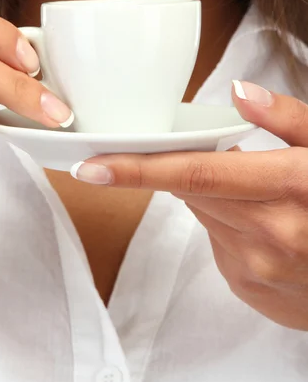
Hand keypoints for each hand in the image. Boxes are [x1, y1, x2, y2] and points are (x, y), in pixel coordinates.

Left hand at [71, 81, 307, 329]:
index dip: (138, 170)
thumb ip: (290, 119)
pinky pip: (216, 241)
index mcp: (290, 190)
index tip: (92, 166)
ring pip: (202, 214)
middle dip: (190, 167)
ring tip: (259, 192)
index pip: (195, 174)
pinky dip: (227, 222)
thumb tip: (240, 95)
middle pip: (191, 190)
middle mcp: (267, 235)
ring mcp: (255, 268)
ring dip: (214, 195)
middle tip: (225, 157)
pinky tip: (263, 222)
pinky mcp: (247, 287)